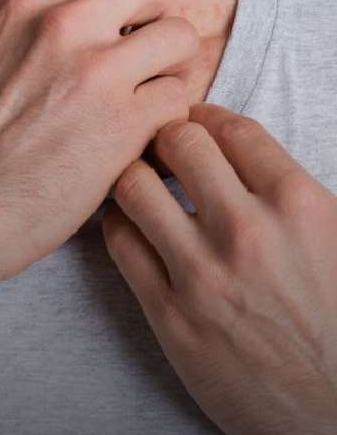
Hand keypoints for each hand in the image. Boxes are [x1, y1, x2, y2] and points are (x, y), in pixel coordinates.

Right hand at [0, 0, 198, 315]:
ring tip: (153, 94)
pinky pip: (180, 97)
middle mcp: (65, 28)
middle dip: (155, 12)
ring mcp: (99, 75)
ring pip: (180, 36)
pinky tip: (147, 136)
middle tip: (143, 48)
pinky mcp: (124, 127)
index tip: (112, 19)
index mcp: (22, 7)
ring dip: (172, 65)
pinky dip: (171, 116)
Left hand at [102, 103, 336, 434]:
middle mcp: (247, 231)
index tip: (198, 124)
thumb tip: (242, 151)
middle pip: (177, 141)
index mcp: (299, 204)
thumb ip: (290, 191)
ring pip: (133, 185)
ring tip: (140, 183)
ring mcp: (203, 275)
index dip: (208, 117)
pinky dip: (119, 224)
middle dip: (166, 135)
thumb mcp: (335, 236)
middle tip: (161, 148)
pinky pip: (119, 244)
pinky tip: (132, 227)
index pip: (232, 127)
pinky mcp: (170, 317)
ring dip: (133, 175)